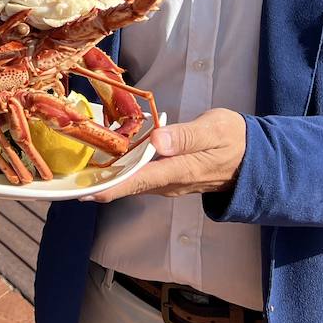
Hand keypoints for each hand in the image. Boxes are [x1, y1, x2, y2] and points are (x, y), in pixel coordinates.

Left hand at [85, 107, 246, 202]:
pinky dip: (121, 174)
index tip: (85, 192)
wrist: (254, 159)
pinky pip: (141, 180)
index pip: (139, 180)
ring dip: (108, 180)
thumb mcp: (214, 129)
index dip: (111, 187)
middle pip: (130, 186)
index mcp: (180, 169)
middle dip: (99, 186)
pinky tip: (105, 165)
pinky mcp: (169, 179)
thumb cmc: (234, 138)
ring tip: (78, 174)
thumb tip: (157, 141)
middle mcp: (171, 182)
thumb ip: (185, 136)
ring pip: (134, 184)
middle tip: (68, 183)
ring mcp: (169, 183)